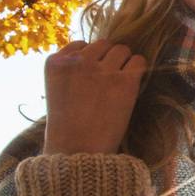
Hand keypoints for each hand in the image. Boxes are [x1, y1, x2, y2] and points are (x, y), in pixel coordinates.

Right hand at [40, 40, 147, 155]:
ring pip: (121, 49)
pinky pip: (139, 61)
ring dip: (123, 63)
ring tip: (119, 84)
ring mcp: (102, 69)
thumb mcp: (58, 91)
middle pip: (103, 44)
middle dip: (107, 58)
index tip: (90, 78)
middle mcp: (78, 61)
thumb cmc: (67, 128)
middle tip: (108, 82)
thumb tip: (98, 56)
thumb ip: (72, 71)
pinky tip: (132, 84)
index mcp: (56, 62)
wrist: (77, 151)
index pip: (80, 45)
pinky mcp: (124, 80)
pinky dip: (138, 69)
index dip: (89, 60)